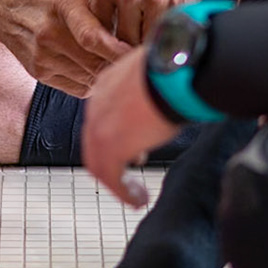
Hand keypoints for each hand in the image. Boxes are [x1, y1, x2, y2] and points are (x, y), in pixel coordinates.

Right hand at [0, 0, 130, 97]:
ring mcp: (42, 56)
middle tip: (137, 56)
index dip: (118, 49)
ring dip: (108, 71)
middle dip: (120, 62)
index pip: (91, 36)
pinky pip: (78, 88)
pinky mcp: (39, 72)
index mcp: (61, 1)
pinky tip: (96, 64)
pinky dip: (93, 80)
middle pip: (94, 62)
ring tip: (117, 58)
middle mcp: (49, 32)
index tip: (137, 52)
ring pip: (89, 78)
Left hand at [83, 48, 181, 207]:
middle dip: (112, 162)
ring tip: (136, 193)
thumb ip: (153, 91)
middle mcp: (97, 106)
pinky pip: (112, 178)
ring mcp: (99, 127)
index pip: (103, 118)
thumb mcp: (156, 77)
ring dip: (116, 182)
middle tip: (129, 177)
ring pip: (98, 163)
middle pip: (94, 143)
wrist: (172, 71)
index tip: (135, 150)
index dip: (117, 137)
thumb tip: (169, 97)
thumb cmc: (173, 69)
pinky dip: (124, 192)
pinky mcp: (111, 147)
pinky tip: (139, 198)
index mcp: (107, 85)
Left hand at [89, 0, 222, 45]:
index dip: (108, 39)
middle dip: (127, 47)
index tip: (115, 45)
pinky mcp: (182, 0)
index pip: (99, 28)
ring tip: (154, 47)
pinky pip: (172, 30)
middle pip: (121, 41)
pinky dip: (172, 33)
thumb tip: (108, 9)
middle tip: (134, 52)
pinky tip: (173, 31)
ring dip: (150, 44)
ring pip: (147, 41)